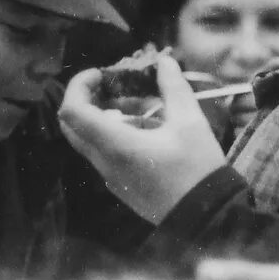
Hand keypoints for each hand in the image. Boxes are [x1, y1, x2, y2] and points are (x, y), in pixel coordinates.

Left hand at [58, 60, 230, 223]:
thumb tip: (164, 62)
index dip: (79, 85)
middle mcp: (104, 162)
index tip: (101, 73)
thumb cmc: (198, 169)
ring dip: (104, 116)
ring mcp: (109, 177)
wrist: (206, 218)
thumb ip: (173, 88)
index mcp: (115, 145)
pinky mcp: (119, 185)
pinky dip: (113, 134)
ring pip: (88, 139)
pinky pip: (103, 153)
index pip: (72, 111)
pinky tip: (146, 128)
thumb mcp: (190, 122)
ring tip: (141, 105)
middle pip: (72, 125)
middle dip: (87, 99)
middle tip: (114, 86)